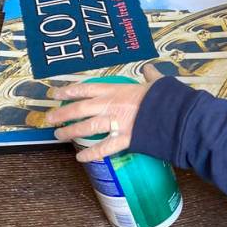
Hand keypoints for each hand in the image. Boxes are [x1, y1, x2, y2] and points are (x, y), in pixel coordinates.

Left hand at [45, 64, 162, 161]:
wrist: (177, 114)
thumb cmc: (167, 97)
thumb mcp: (157, 82)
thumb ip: (150, 76)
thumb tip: (150, 68)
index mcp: (118, 90)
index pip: (87, 89)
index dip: (69, 91)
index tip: (56, 93)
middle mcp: (112, 105)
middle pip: (80, 108)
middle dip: (62, 113)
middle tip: (49, 119)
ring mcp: (117, 123)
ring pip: (87, 127)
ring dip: (71, 132)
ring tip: (59, 135)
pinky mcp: (125, 139)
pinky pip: (104, 148)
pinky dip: (91, 154)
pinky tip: (81, 158)